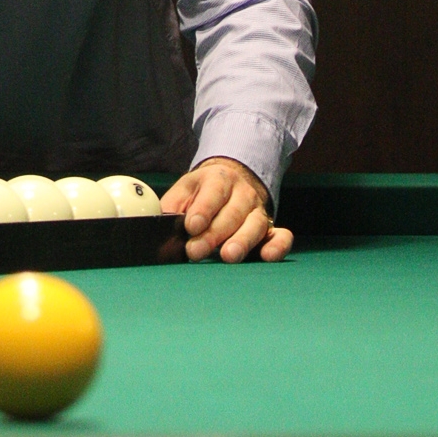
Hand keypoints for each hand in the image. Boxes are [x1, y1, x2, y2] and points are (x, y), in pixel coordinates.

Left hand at [160, 156, 291, 263]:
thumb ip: (172, 205)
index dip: (203, 209)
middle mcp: (242, 193)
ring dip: (242, 241)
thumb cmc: (203, 191)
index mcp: (219, 179)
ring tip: (228, 256)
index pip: (213, 193)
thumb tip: (156, 221)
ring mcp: (259, 211)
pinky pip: (281, 236)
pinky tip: (267, 257)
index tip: (191, 225)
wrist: (233, 179)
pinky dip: (278, 247)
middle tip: (196, 251)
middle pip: (231, 213)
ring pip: (255, 225)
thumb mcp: (185, 190)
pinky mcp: (271, 228)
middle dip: (214, 234)